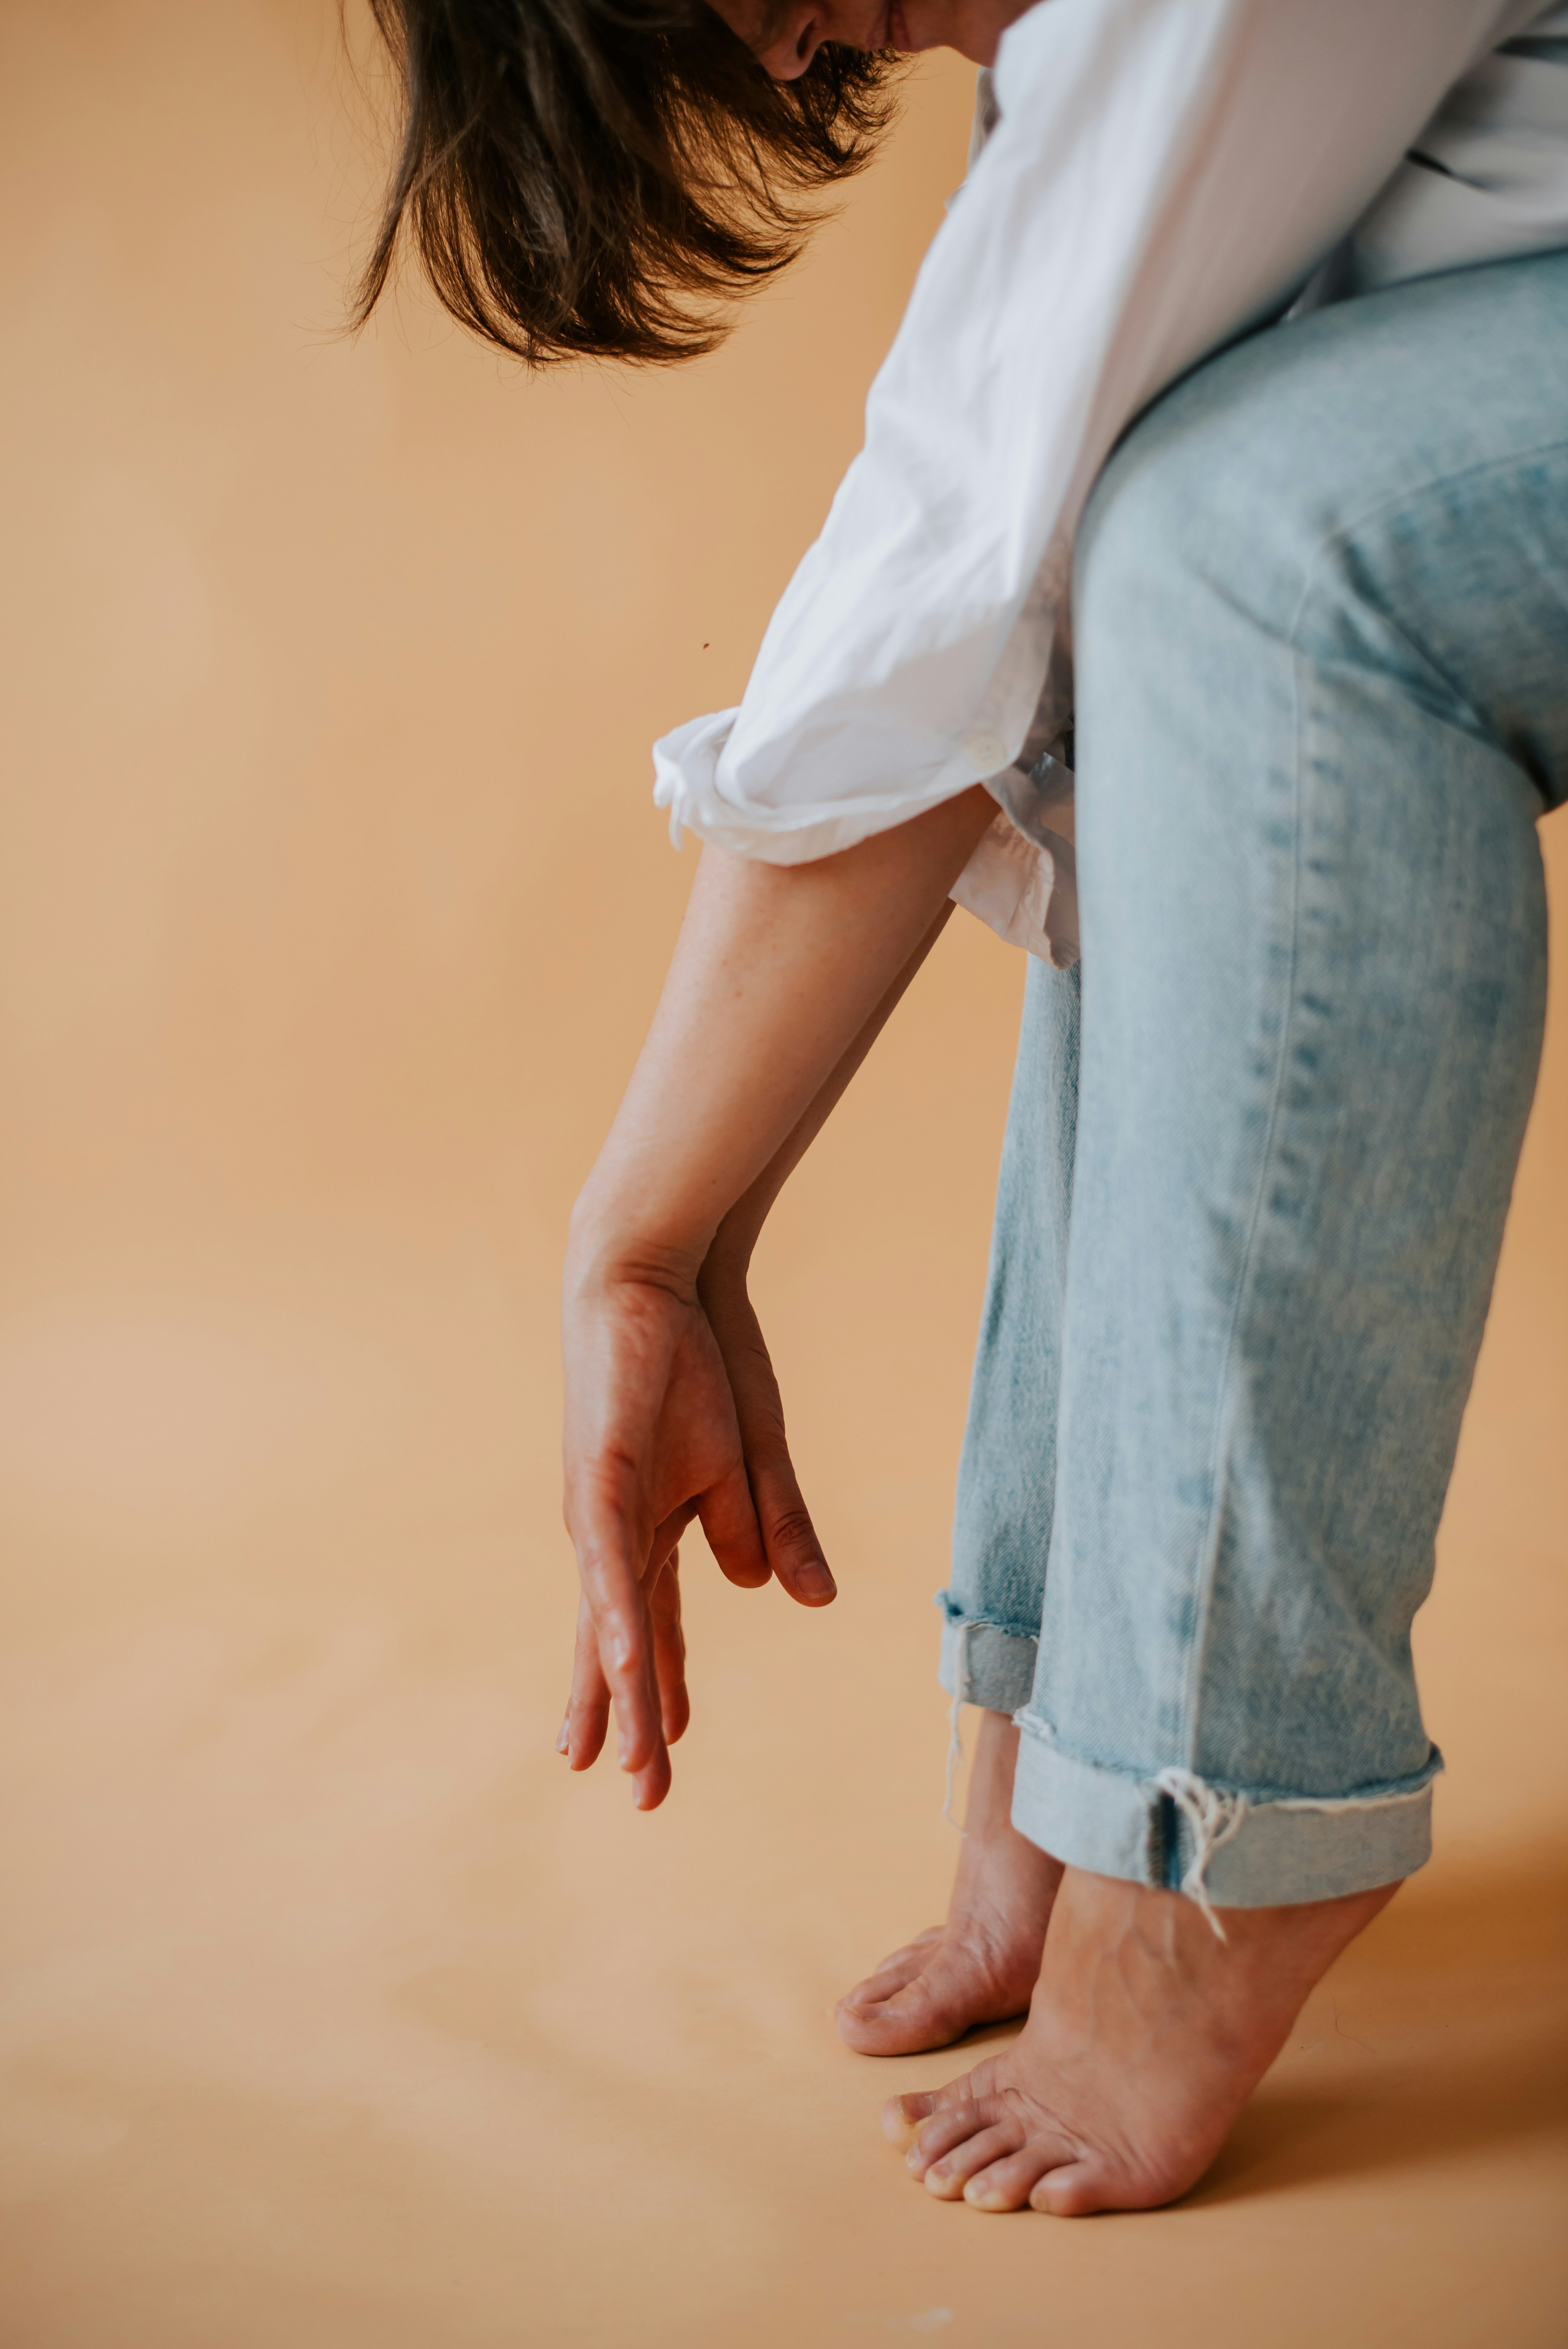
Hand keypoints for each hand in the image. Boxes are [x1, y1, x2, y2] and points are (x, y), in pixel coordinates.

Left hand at [559, 1246, 835, 1808]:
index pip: (652, 1626)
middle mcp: (612, 1527)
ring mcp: (602, 1502)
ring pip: (610, 1614)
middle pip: (620, 1639)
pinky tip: (622, 1662)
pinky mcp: (604, 1467)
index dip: (656, 1691)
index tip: (654, 1760)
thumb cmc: (700, 1356)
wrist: (664, 1271)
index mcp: (649, 1525)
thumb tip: (788, 1598)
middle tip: (631, 1793)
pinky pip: (611, 1555)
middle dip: (625, 1717)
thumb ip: (774, 1528)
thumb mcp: (754, 1460)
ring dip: (619, 1689)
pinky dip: (619, 1611)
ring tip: (617, 1761)